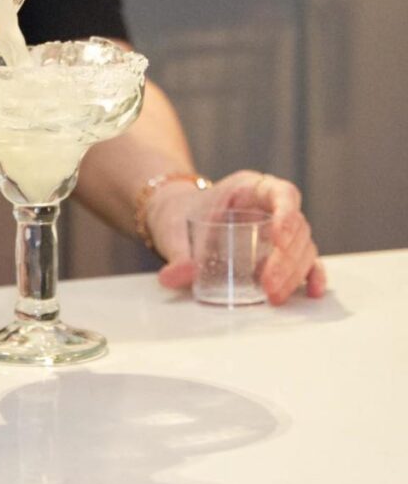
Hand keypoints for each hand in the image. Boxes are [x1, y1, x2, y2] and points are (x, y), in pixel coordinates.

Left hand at [148, 170, 326, 304]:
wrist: (176, 220)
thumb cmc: (180, 217)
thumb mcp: (173, 231)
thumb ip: (176, 254)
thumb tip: (174, 277)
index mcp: (248, 188)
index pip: (281, 193)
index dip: (286, 214)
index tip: (277, 238)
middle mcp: (270, 205)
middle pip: (296, 226)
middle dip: (285, 258)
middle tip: (269, 285)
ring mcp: (278, 228)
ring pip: (302, 246)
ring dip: (293, 273)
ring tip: (274, 296)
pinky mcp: (280, 250)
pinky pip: (304, 260)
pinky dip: (310, 274)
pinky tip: (311, 291)